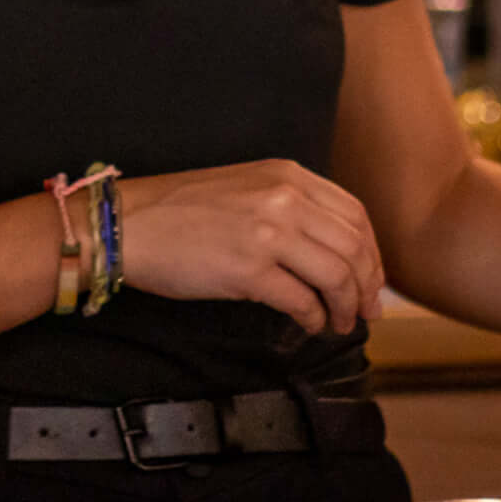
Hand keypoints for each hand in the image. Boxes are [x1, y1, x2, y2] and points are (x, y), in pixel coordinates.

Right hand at [117, 160, 385, 335]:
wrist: (128, 224)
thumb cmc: (179, 210)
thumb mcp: (245, 188)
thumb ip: (290, 206)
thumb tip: (331, 249)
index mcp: (287, 175)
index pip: (355, 214)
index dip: (372, 253)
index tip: (372, 279)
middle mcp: (284, 198)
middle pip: (354, 247)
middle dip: (367, 286)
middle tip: (368, 312)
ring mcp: (267, 233)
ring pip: (337, 276)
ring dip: (346, 307)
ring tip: (340, 323)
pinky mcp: (248, 270)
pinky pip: (302, 301)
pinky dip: (314, 319)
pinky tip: (310, 325)